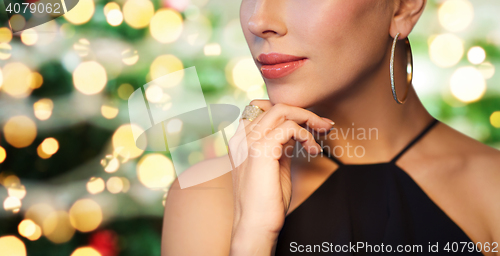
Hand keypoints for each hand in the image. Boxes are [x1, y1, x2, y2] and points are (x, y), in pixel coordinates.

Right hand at [228, 100, 333, 253]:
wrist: (255, 225)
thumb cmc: (266, 201)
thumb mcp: (275, 166)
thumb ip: (280, 146)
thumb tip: (295, 133)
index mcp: (240, 141)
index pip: (261, 108)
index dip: (288, 111)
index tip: (310, 122)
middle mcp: (241, 138)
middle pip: (273, 105)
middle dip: (303, 112)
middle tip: (324, 124)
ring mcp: (248, 142)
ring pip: (280, 110)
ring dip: (307, 119)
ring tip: (322, 134)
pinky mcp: (260, 150)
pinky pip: (288, 127)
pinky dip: (306, 135)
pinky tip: (312, 150)